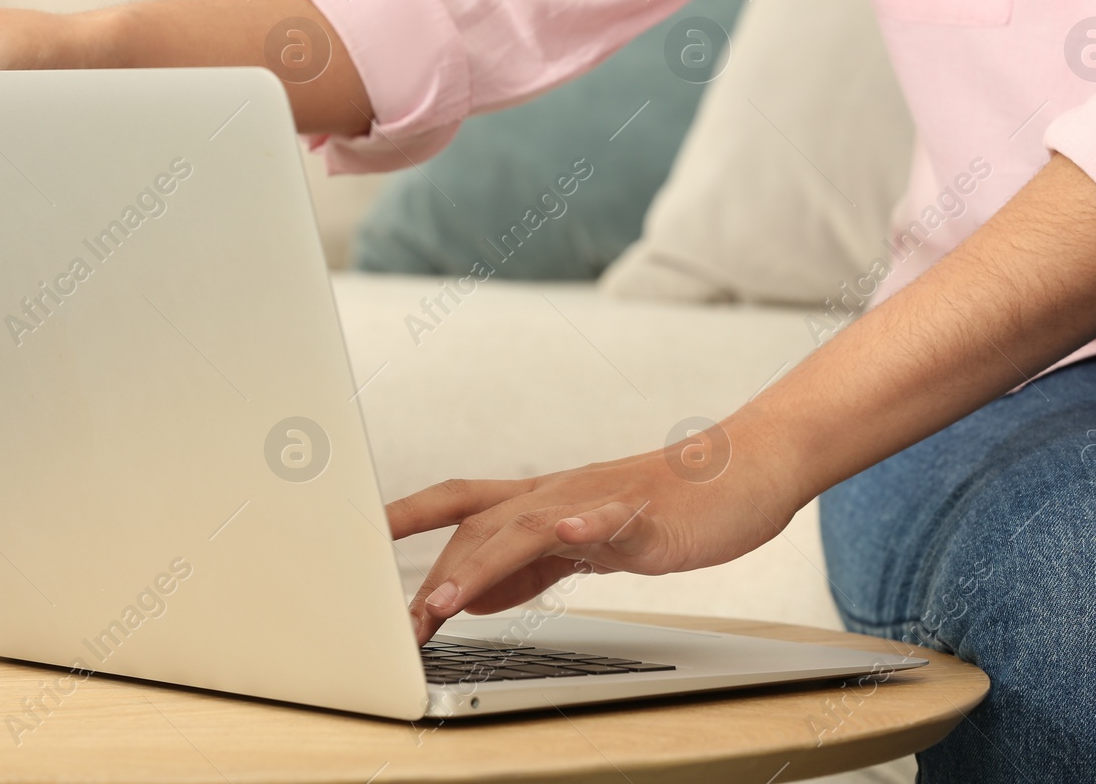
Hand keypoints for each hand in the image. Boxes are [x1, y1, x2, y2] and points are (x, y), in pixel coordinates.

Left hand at [387, 423, 807, 643]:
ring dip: (482, 565)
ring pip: (528, 528)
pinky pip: (611, 519)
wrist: (741, 471)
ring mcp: (600, 501)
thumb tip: (472, 596)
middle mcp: (559, 495)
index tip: (354, 544)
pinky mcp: (647, 515)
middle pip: (482, 525)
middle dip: (438, 574)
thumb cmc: (666, 507)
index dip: (403, 519)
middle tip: (403, 624)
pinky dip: (587, 525)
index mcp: (542, 502)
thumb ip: (527, 567)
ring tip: (445, 604)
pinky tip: (568, 531)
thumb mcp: (583, 545)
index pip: (456, 503)